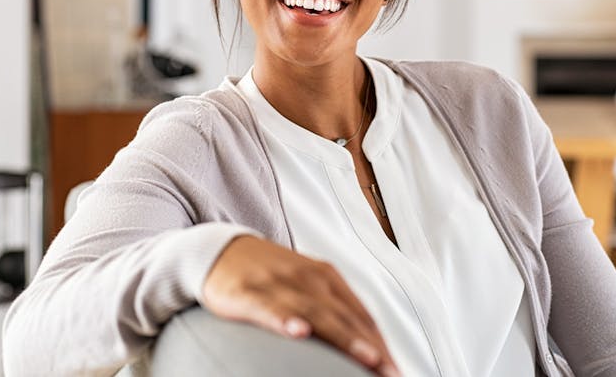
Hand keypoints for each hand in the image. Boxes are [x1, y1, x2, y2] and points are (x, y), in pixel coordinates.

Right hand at [201, 235, 399, 376]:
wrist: (220, 250)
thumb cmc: (269, 275)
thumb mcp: (305, 286)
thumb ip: (332, 312)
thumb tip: (364, 347)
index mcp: (326, 277)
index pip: (361, 315)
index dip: (381, 344)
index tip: (395, 371)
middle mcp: (308, 277)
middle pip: (345, 317)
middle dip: (371, 347)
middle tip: (390, 373)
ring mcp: (279, 284)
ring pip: (316, 313)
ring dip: (343, 336)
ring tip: (366, 357)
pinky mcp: (249, 292)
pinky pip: (270, 308)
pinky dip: (286, 319)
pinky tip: (299, 331)